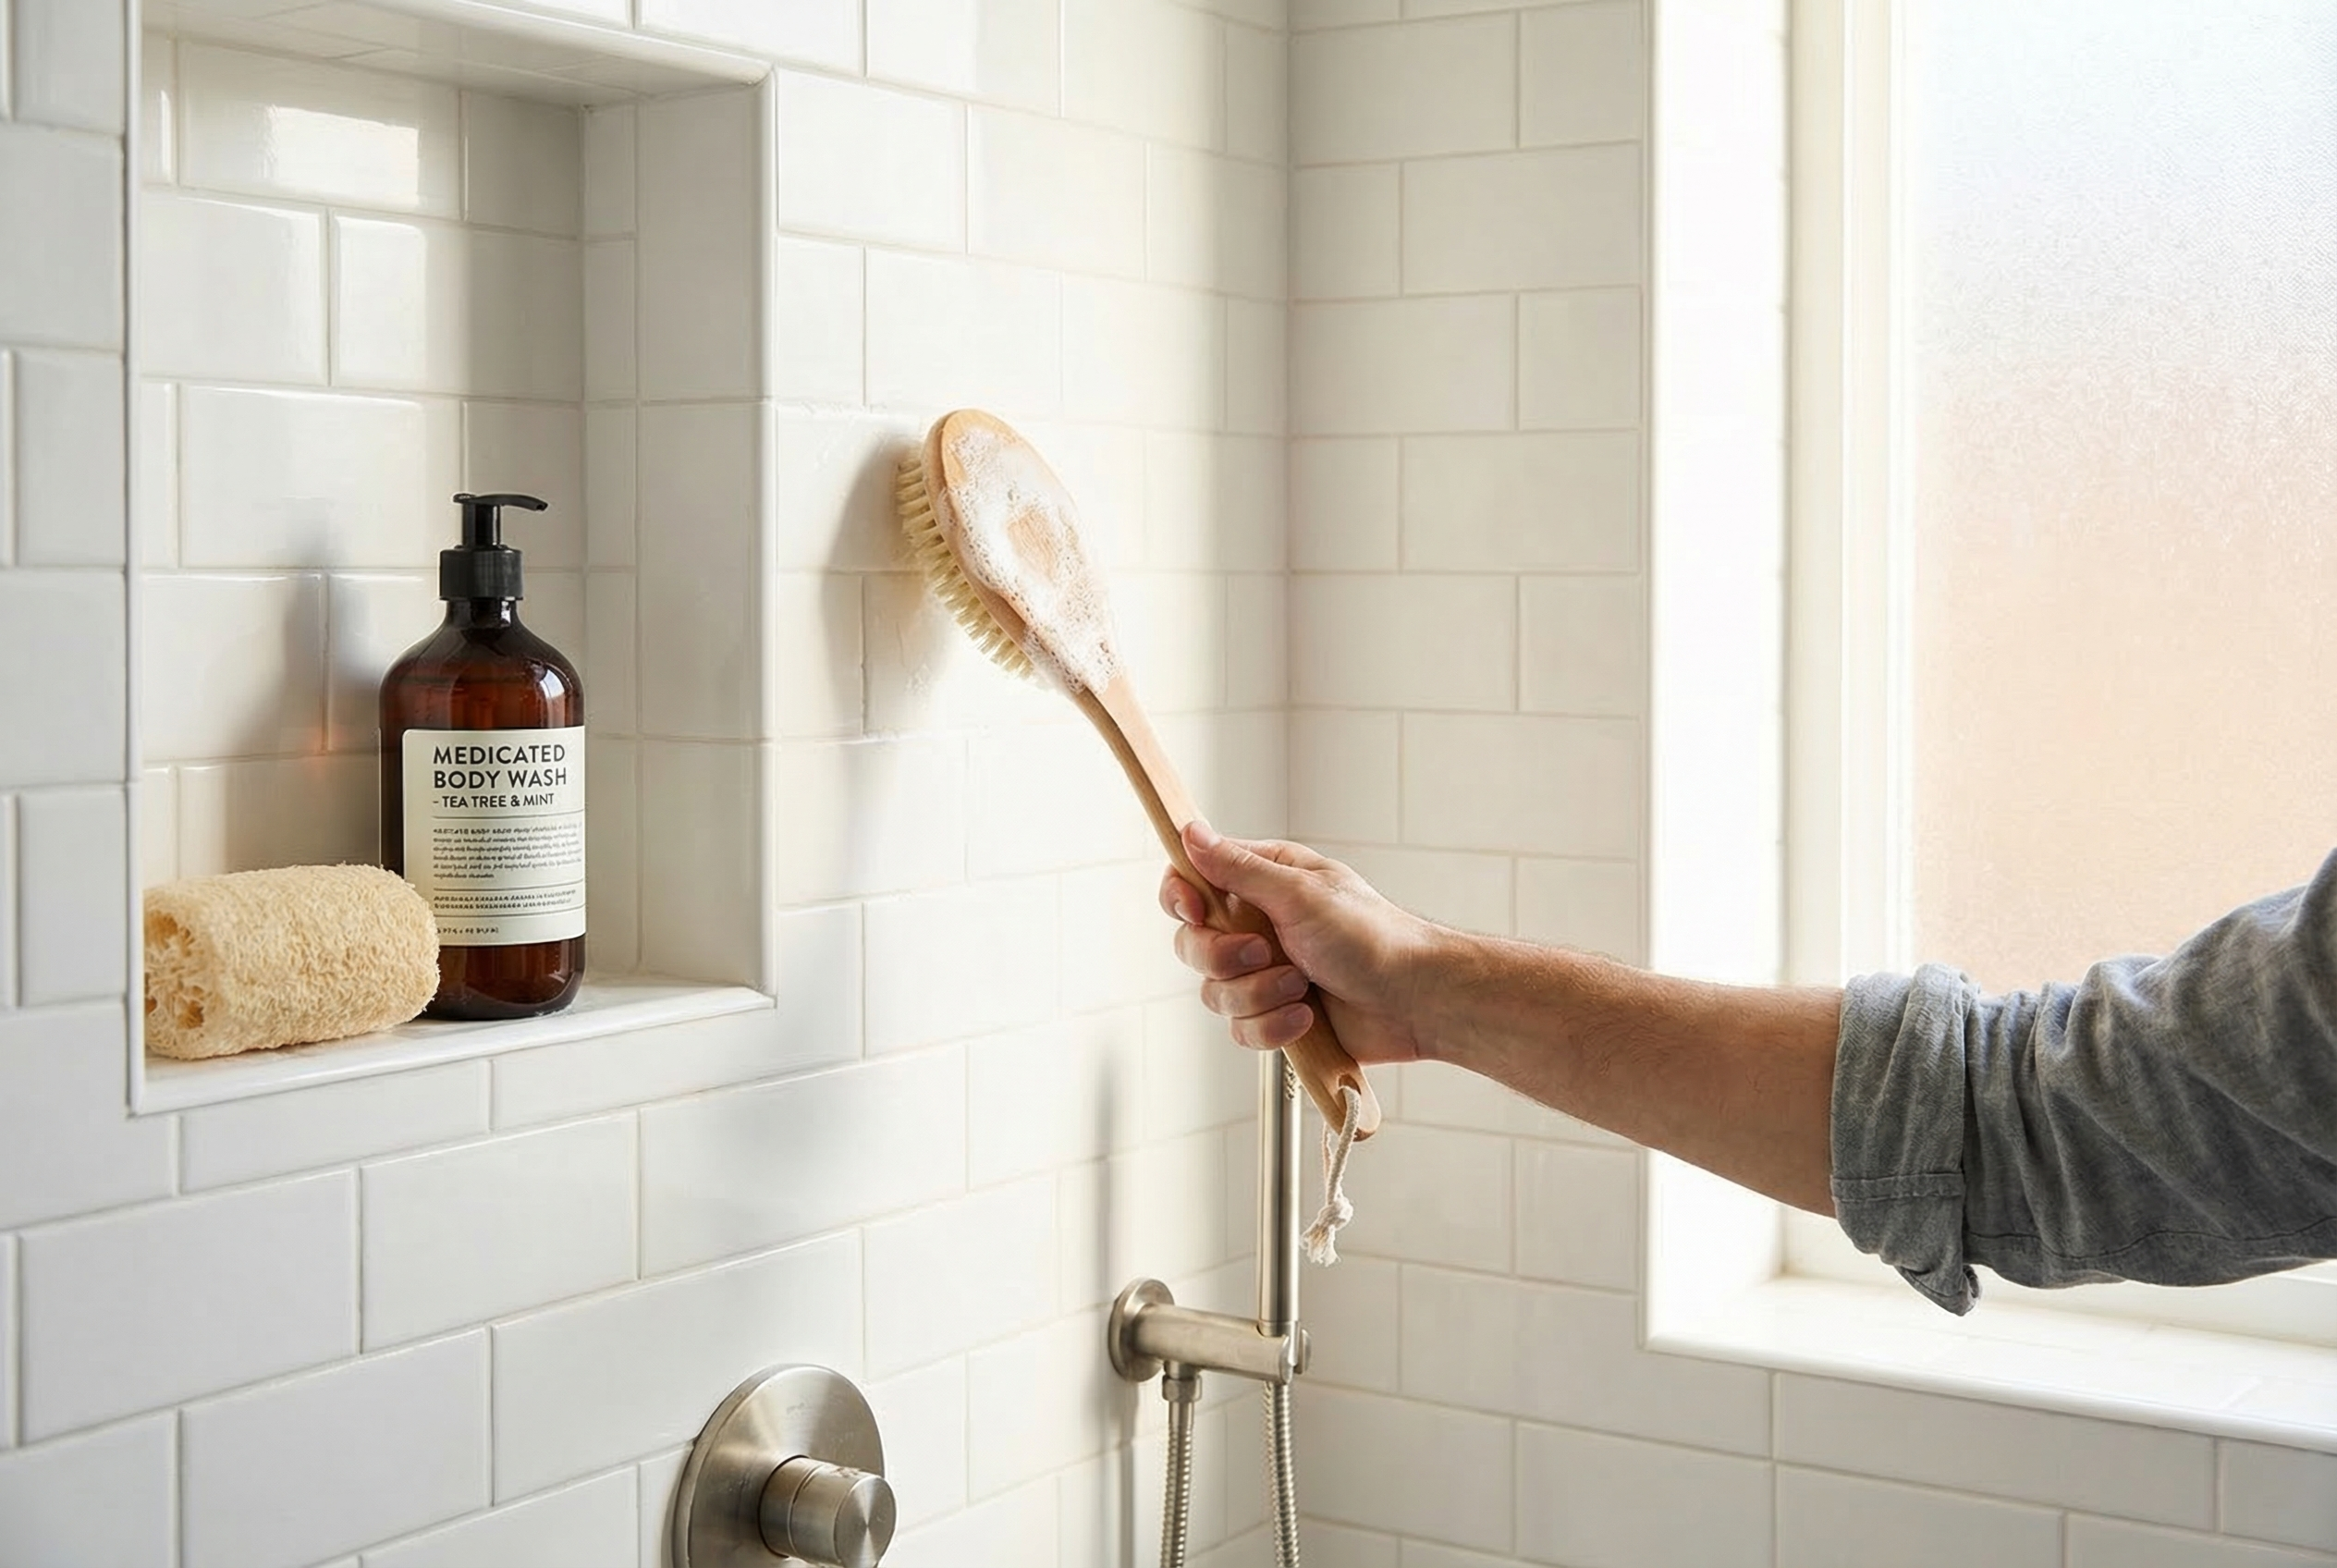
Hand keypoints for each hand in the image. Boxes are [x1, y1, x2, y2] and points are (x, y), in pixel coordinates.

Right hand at [1159, 821, 1443, 1065]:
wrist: (1415, 1001)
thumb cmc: (1372, 936)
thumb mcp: (1300, 894)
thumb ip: (1238, 869)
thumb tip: (1191, 832)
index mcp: (1264, 881)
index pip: (1194, 880)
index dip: (1183, 898)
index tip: (1196, 911)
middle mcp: (1258, 925)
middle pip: (1192, 944)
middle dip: (1224, 957)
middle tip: (1263, 952)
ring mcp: (1265, 973)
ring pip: (1215, 992)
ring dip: (1257, 994)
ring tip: (1302, 987)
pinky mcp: (1275, 1014)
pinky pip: (1241, 1028)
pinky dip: (1272, 1026)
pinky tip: (1306, 1017)